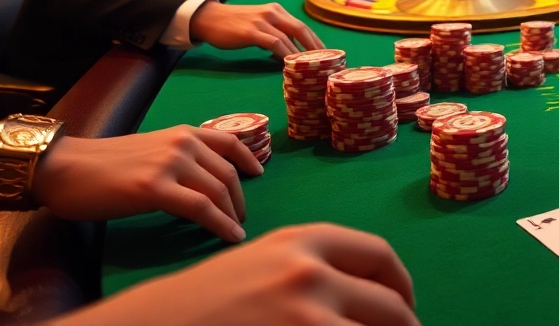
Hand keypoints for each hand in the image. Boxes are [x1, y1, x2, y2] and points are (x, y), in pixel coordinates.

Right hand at [32, 126, 262, 242]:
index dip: (248, 159)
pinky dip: (220, 224)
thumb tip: (202, 178)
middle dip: (239, 199)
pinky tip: (230, 236)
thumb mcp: (150, 149)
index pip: (229, 141)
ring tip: (236, 230)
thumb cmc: (101, 164)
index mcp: (182, 133)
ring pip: (218, 191)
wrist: (64, 167)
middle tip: (241, 217)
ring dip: (232, 215)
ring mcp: (170, 164)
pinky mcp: (156, 188)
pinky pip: (202, 209)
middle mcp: (182, 143)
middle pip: (227, 174)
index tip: (258, 174)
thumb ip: (178, 157)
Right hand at [55, 223, 418, 325]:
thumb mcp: (266, 262)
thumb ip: (319, 267)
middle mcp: (311, 273)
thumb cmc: (210, 299)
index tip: (405, 306)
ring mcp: (305, 317)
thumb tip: (379, 294)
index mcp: (306, 240)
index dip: (402, 286)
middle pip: (391, 307)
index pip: (381, 258)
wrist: (153, 325)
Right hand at [191, 1, 324, 57]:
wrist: (208, 19)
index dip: (315, 39)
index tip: (325, 53)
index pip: (301, 25)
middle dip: (315, 46)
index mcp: (276, 10)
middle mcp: (272, 13)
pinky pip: (274, 44)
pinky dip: (284, 54)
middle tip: (325, 61)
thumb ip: (273, 33)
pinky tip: (289, 64)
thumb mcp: (258, 23)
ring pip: (289, 37)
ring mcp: (262, 22)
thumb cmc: (233, 24)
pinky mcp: (252, 32)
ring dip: (301, 53)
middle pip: (301, 29)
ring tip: (310, 66)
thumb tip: (286, 52)